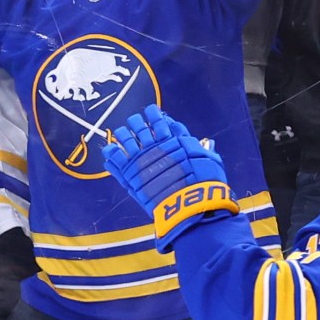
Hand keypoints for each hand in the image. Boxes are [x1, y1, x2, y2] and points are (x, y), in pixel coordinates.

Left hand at [100, 105, 232, 238]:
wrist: (189, 205)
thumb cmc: (204, 184)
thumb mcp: (210, 162)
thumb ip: (201, 149)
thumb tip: (200, 142)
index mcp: (174, 140)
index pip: (161, 122)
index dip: (156, 116)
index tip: (153, 114)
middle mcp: (155, 147)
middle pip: (141, 126)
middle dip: (137, 121)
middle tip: (135, 120)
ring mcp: (140, 160)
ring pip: (125, 138)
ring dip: (122, 133)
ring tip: (121, 132)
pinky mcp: (129, 175)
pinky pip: (115, 159)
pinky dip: (111, 152)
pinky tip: (110, 150)